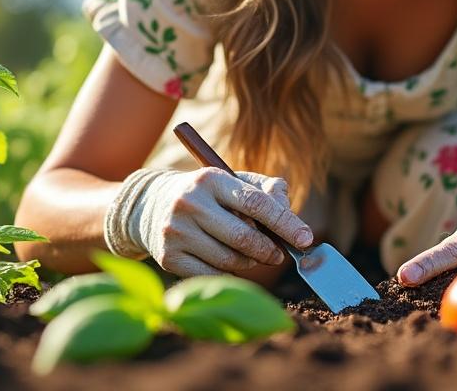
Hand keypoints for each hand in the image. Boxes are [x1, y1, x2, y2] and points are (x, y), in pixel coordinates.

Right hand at [105, 167, 313, 276]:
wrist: (150, 207)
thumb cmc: (207, 195)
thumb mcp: (233, 182)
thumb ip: (268, 193)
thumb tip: (291, 219)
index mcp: (211, 179)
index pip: (256, 203)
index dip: (285, 223)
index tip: (306, 239)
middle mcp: (190, 203)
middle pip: (244, 238)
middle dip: (269, 250)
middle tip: (278, 254)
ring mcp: (176, 232)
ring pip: (230, 260)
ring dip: (250, 263)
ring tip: (251, 255)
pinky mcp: (168, 258)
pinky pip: (213, 276)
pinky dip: (229, 274)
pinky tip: (229, 263)